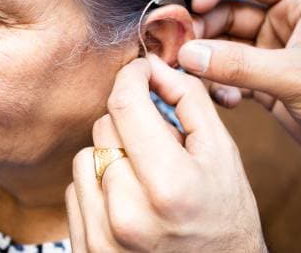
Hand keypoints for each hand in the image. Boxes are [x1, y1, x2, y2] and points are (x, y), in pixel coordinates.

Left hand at [66, 55, 266, 252]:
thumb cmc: (225, 215)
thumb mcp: (222, 153)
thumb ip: (189, 100)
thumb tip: (154, 66)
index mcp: (169, 185)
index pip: (124, 105)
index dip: (132, 77)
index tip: (141, 73)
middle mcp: (128, 215)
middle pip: (103, 129)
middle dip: (129, 122)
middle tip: (158, 142)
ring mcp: (103, 238)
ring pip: (84, 157)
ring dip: (110, 155)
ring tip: (143, 176)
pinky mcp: (87, 250)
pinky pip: (75, 191)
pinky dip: (98, 185)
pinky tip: (128, 199)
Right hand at [178, 0, 300, 187]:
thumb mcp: (297, 77)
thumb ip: (240, 66)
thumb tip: (189, 54)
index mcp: (299, 5)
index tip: (194, 5)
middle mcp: (282, 25)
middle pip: (227, 12)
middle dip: (201, 28)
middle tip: (178, 48)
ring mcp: (270, 56)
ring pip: (223, 46)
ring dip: (205, 60)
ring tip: (190, 75)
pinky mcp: (265, 85)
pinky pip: (228, 76)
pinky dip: (219, 86)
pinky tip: (226, 102)